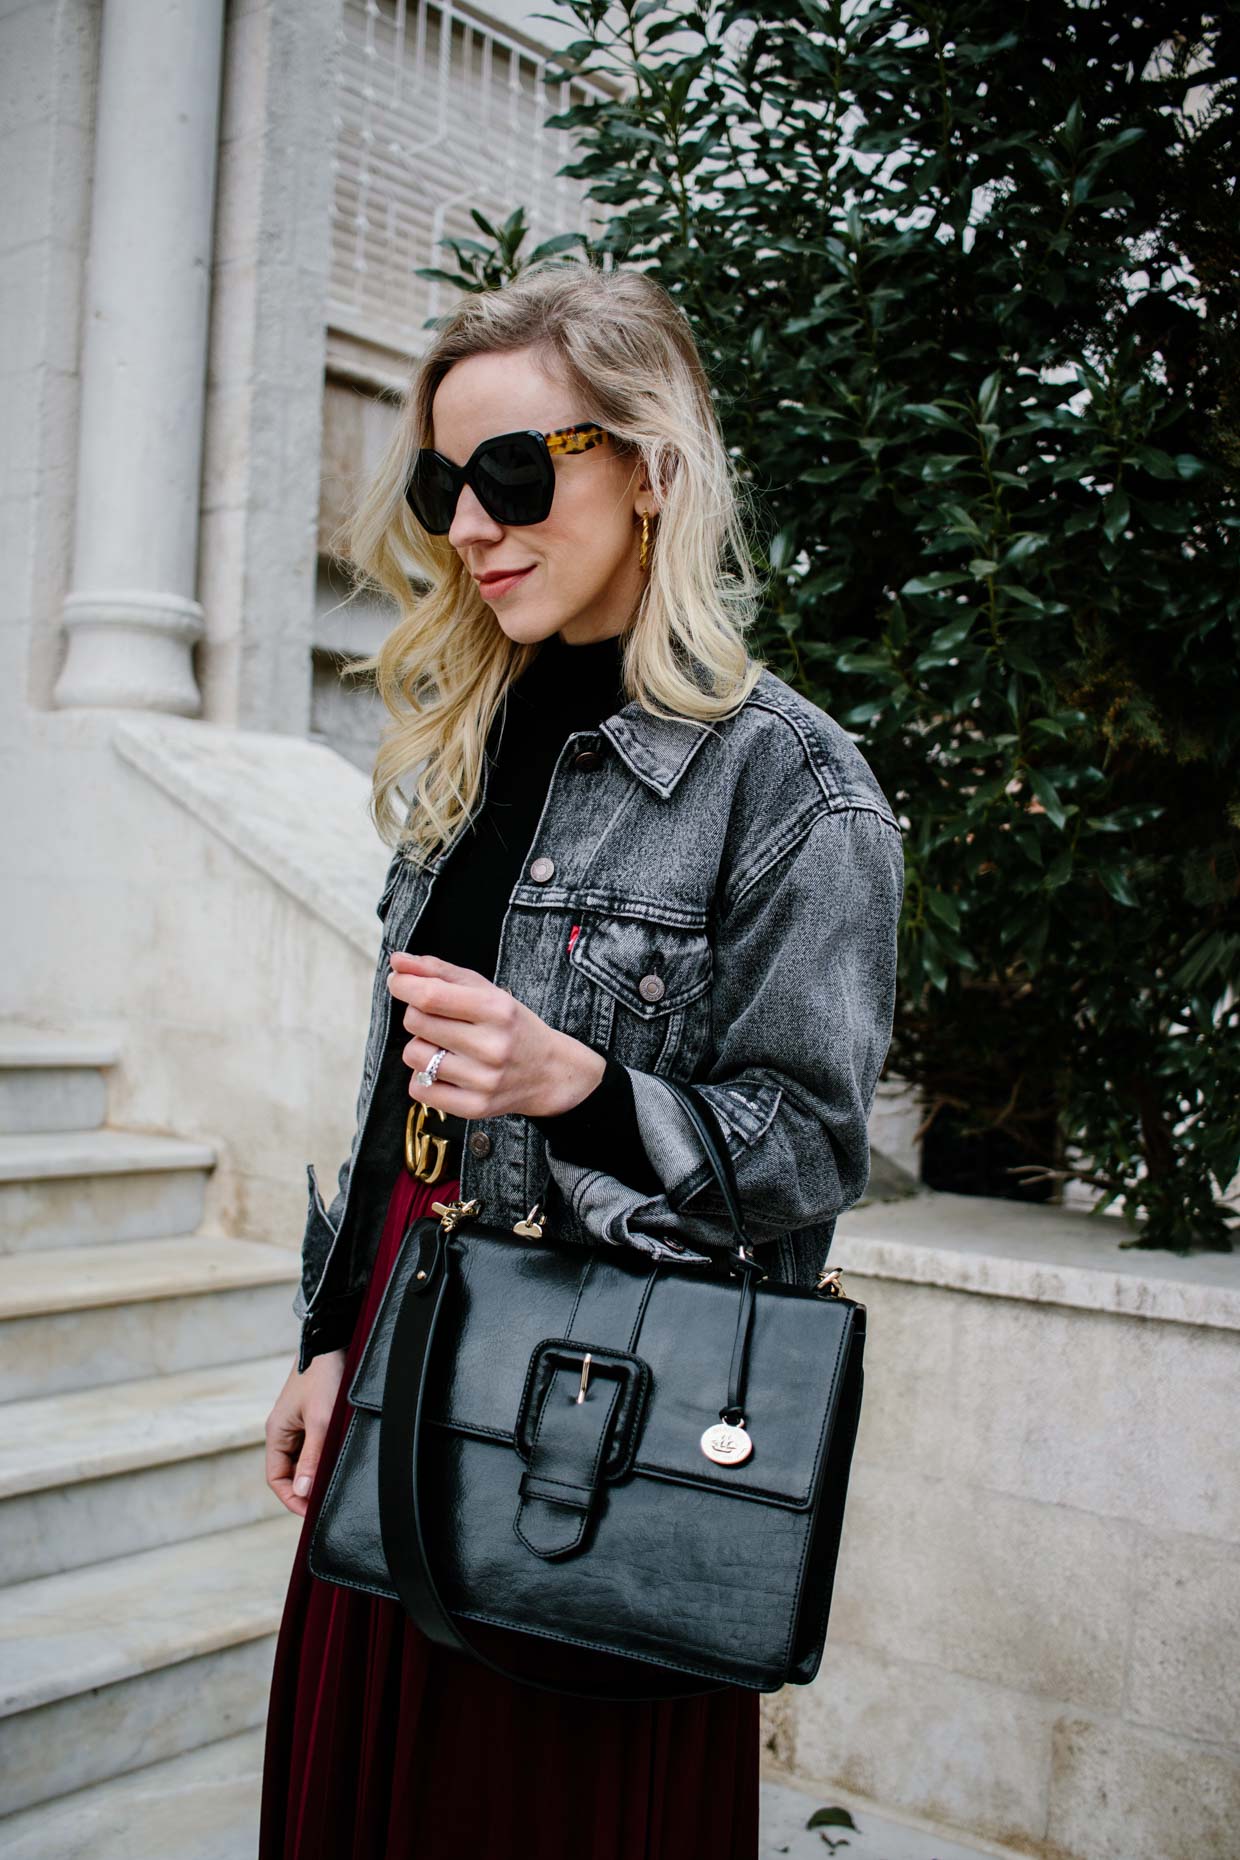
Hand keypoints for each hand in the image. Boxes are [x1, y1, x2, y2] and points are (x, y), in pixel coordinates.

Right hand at [265, 1348, 345, 1517]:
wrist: (331, 1343)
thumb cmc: (324, 1377)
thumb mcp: (320, 1421)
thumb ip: (312, 1458)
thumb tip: (303, 1492)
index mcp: (276, 1433)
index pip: (276, 1478)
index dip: (292, 1498)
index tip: (312, 1512)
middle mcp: (283, 1431)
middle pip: (289, 1472)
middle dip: (305, 1489)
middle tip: (327, 1502)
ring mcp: (297, 1425)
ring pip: (303, 1460)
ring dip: (315, 1473)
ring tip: (335, 1482)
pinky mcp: (311, 1418)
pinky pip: (313, 1447)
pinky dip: (323, 1457)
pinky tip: (338, 1460)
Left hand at [386, 950, 605, 1118]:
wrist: (549, 1072)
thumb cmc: (512, 1026)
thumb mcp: (487, 991)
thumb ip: (441, 972)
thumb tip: (397, 961)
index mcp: (497, 1010)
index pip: (430, 996)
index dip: (404, 985)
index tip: (398, 981)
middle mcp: (492, 1046)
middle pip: (416, 1022)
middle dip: (417, 1014)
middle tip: (438, 1018)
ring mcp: (483, 1080)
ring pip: (413, 1055)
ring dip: (421, 1046)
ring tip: (445, 1046)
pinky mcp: (474, 1107)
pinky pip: (419, 1088)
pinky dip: (424, 1077)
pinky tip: (446, 1071)